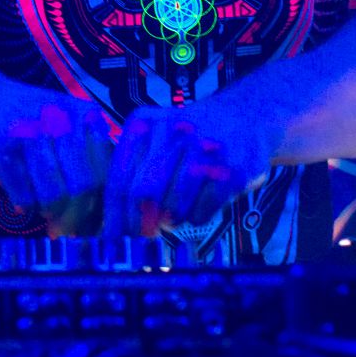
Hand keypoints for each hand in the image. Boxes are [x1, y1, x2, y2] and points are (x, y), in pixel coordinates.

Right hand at [0, 76, 113, 236]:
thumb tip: (105, 218)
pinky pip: (23, 197)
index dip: (99, 208)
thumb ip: (88, 161)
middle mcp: (61, 118)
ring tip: (41, 207)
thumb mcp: (63, 127)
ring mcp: (30, 129)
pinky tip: (19, 195)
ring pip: (53, 196)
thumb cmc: (22, 119)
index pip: (105, 175)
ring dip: (47, 212)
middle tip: (63, 227)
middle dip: (73, 216)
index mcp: (85, 115)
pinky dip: (22, 206)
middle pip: (82, 189)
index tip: (90, 225)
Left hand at [98, 98, 276, 244]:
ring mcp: (205, 149)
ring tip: (174, 215)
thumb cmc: (187, 138)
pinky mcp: (233, 170)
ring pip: (173, 207)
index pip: (119, 179)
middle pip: (143, 195)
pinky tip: (198, 206)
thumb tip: (114, 227)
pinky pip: (202, 211)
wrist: (243, 115)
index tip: (112, 241)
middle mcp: (173, 131)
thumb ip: (131, 173)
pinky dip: (195, 217)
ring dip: (170, 221)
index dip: (114, 216)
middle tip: (143, 238)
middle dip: (140, 225)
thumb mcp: (153, 139)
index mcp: (143, 124)